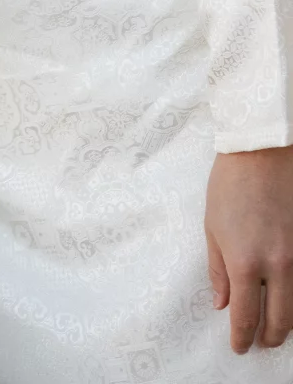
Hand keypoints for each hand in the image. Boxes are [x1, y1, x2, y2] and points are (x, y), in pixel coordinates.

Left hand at [205, 146, 292, 351]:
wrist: (261, 152)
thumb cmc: (230, 185)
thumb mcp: (212, 227)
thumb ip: (218, 270)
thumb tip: (222, 303)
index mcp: (245, 262)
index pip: (246, 316)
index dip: (242, 337)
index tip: (238, 346)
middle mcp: (277, 266)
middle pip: (280, 320)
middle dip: (268, 337)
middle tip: (259, 341)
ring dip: (285, 320)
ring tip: (274, 324)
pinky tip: (286, 295)